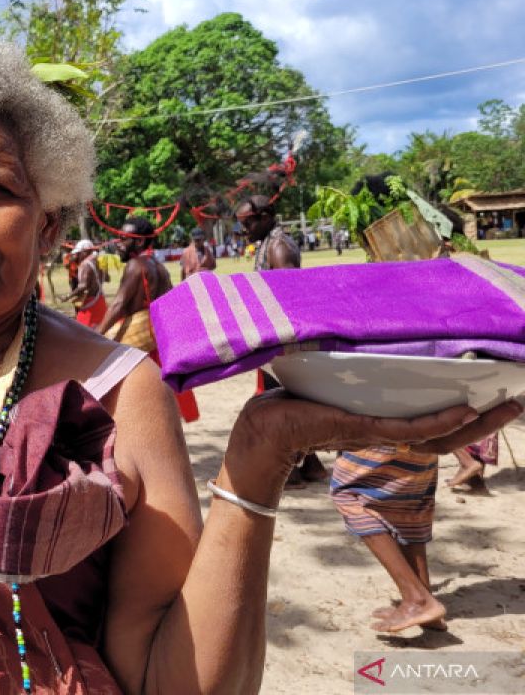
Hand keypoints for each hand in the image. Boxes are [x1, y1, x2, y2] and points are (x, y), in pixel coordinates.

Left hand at [228, 391, 522, 480]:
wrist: (260, 429)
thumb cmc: (290, 403)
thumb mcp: (330, 380)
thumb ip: (353, 365)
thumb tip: (361, 324)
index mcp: (381, 422)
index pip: (432, 424)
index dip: (465, 415)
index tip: (493, 397)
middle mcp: (383, 432)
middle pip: (448, 433)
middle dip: (487, 420)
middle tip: (517, 403)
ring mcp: (375, 434)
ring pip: (437, 434)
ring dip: (475, 422)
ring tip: (507, 407)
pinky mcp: (361, 430)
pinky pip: (409, 431)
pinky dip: (438, 422)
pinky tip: (463, 409)